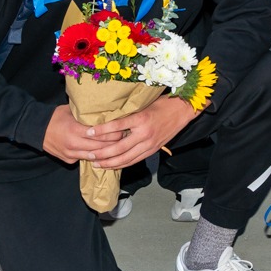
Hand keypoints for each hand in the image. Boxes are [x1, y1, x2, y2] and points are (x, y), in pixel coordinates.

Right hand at [41, 104, 136, 164]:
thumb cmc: (56, 116)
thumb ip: (87, 114)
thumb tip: (106, 110)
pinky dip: (94, 156)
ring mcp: (71, 154)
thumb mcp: (72, 111)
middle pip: (100, 146)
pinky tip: (103, 153)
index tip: (123, 129)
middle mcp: (74, 144)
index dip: (113, 133)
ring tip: (118, 147)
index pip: (100, 134)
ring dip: (106, 152)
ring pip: (94, 156)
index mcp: (76, 130)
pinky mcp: (68, 160)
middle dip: (113, 143)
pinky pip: (84, 159)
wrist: (36, 129)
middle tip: (124, 138)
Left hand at [83, 97, 197, 169]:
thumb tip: (108, 119)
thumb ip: (128, 114)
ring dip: (109, 163)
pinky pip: (134, 160)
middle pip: (119, 148)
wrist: (182, 111)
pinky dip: (122, 164)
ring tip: (96, 164)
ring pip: (126, 158)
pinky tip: (112, 166)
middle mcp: (144, 133)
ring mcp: (149, 144)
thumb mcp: (143, 105)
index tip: (88, 132)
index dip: (101, 130)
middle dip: (102, 153)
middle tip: (89, 155)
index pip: (116, 126)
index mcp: (141, 119)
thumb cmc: (162, 104)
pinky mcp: (153, 150)